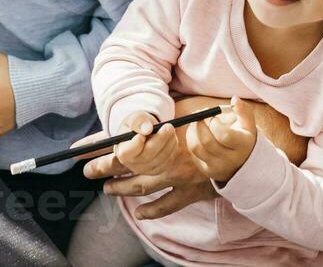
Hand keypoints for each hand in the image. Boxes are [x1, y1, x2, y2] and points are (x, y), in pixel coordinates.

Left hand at [81, 114, 216, 219]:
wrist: (245, 149)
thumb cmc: (218, 122)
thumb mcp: (190, 108)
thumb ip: (165, 113)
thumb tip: (141, 121)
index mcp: (163, 136)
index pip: (122, 141)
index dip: (98, 146)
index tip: (77, 151)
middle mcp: (165, 159)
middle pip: (126, 166)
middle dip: (104, 168)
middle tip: (87, 171)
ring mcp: (177, 178)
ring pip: (141, 187)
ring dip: (122, 188)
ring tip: (107, 188)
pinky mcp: (190, 192)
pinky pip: (166, 205)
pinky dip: (152, 210)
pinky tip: (140, 214)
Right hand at [113, 113, 180, 176]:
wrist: (145, 134)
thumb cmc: (137, 125)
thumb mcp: (135, 119)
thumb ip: (138, 121)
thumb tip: (147, 129)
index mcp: (122, 151)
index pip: (126, 153)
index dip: (136, 144)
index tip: (143, 134)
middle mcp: (132, 164)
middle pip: (147, 155)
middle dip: (160, 139)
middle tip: (169, 126)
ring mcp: (146, 169)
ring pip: (160, 158)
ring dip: (169, 142)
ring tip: (170, 128)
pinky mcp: (158, 170)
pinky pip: (168, 161)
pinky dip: (172, 148)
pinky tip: (171, 138)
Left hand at [186, 97, 256, 185]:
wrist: (243, 161)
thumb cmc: (243, 136)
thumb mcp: (248, 123)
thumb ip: (243, 110)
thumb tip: (235, 99)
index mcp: (242, 145)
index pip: (224, 135)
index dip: (214, 123)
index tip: (213, 116)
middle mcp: (231, 160)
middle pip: (207, 141)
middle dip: (200, 124)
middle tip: (199, 114)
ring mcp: (218, 167)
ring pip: (196, 147)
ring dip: (192, 130)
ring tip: (196, 121)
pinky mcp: (207, 170)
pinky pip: (193, 152)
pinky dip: (191, 139)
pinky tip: (196, 132)